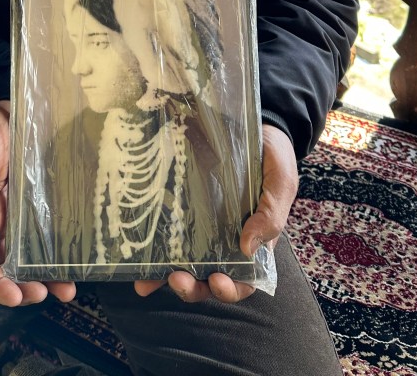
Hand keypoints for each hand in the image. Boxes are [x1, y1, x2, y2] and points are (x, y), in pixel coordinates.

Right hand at [0, 100, 75, 306]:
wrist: (11, 105)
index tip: (15, 297)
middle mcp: (3, 220)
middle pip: (11, 265)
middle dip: (26, 287)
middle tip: (48, 294)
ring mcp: (25, 213)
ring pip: (34, 256)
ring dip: (48, 276)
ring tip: (68, 290)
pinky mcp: (46, 201)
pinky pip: (53, 233)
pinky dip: (62, 252)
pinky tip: (78, 260)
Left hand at [135, 123, 297, 303]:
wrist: (258, 126)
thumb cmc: (274, 158)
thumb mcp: (281, 182)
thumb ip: (271, 213)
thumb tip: (247, 248)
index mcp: (253, 241)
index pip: (243, 280)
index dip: (230, 289)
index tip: (217, 281)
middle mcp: (225, 240)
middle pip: (207, 278)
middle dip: (192, 287)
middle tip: (177, 279)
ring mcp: (202, 225)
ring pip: (184, 263)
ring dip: (166, 278)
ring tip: (147, 281)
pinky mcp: (184, 206)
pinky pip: (168, 232)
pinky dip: (152, 250)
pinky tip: (135, 255)